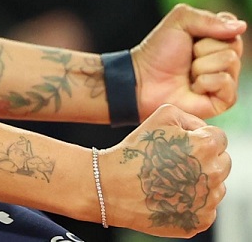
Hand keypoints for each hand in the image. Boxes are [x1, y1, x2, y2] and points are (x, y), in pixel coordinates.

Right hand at [100, 104, 229, 235]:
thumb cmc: (136, 150)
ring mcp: (208, 200)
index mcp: (206, 146)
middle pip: (223, 162)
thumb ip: (190, 118)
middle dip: (205, 158)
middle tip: (177, 160)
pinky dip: (192, 201)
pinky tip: (171, 195)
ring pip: (216, 185)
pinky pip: (206, 207)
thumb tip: (203, 130)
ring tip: (171, 178)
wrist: (114, 186)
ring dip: (200, 180)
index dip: (201, 137)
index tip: (183, 143)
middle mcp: (214, 174)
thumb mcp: (161, 116)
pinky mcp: (201, 221)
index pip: (219, 138)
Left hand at [132, 4, 244, 119]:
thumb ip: (207, 19)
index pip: (233, 26)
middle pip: (233, 44)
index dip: (212, 28)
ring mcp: (227, 78)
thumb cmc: (159, 51)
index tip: (192, 35)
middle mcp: (226, 58)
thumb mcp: (179, 22)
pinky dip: (204, 82)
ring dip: (201, 65)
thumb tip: (241, 26)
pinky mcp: (225, 99)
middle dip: (203, 47)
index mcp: (218, 38)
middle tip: (188, 56)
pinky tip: (193, 87)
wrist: (145, 79)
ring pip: (230, 61)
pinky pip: (225, 82)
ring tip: (188, 73)